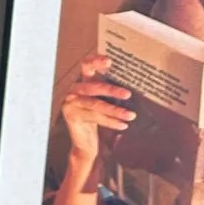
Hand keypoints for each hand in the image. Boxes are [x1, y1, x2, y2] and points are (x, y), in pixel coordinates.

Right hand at [60, 51, 133, 165]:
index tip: (109, 61)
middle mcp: (74, 90)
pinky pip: (95, 118)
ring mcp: (71, 103)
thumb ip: (109, 94)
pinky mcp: (72, 116)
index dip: (96, 62)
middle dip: (111, 90)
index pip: (86, 66)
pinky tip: (123, 124)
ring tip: (131, 115)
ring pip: (95, 104)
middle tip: (127, 94)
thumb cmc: (96, 119)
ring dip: (115, 110)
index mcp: (82, 83)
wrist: (84, 143)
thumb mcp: (102, 103)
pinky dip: (111, 122)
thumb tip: (132, 88)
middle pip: (92, 86)